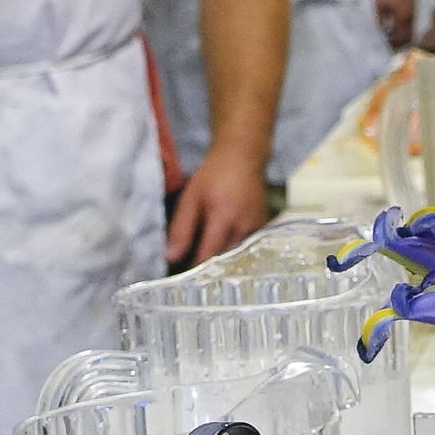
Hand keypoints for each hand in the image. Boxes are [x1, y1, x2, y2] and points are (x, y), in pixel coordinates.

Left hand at [170, 143, 272, 265]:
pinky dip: (236, 251)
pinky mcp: (264, 227)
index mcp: (224, 217)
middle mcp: (245, 225)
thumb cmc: (213, 175)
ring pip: (238, 256)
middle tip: (194, 272)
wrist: (243, 156)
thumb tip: (170, 257)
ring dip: (224, 260)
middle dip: (209, 267)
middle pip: (225, 260)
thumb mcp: (191, 198)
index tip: (184, 278)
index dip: (196, 269)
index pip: (209, 255)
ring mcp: (258, 227)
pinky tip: (226, 247)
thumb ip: (181, 229)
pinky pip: (248, 248)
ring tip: (210, 260)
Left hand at [375, 0, 417, 48]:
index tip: (386, 53)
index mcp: (404, 16)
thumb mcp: (378, 3)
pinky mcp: (410, 4)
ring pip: (409, 29)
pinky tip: (390, 27)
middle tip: (387, 49)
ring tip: (387, 39)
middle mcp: (411, 14)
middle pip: (409, 36)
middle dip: (399, 44)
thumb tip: (380, 34)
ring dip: (400, 36)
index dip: (395, 48)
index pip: (403, 39)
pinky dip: (401, 27)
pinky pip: (408, 21)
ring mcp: (412, 9)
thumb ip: (380, 20)